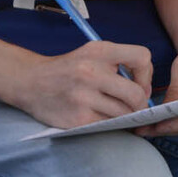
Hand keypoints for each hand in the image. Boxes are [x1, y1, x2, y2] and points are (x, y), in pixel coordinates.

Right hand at [10, 41, 152, 128]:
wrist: (30, 81)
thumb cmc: (68, 68)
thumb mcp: (92, 53)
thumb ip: (118, 64)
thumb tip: (146, 90)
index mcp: (99, 51)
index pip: (141, 57)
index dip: (146, 73)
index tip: (139, 83)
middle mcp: (91, 72)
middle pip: (136, 94)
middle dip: (141, 104)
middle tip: (135, 106)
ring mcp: (83, 97)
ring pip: (123, 113)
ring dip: (125, 116)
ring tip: (117, 111)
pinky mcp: (77, 118)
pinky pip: (107, 125)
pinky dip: (110, 123)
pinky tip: (101, 117)